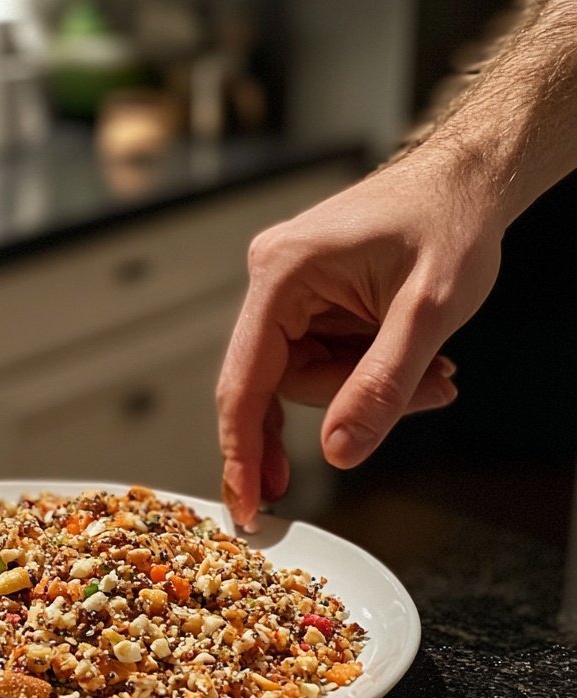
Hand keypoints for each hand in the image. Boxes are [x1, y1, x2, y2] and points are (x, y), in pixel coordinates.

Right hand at [216, 155, 504, 528]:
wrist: (473, 175)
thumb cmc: (452, 218)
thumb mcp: (428, 311)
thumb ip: (381, 385)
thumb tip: (338, 451)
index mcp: (282, 275)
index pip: (244, 382)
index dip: (241, 452)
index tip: (245, 505)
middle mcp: (273, 282)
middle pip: (286, 384)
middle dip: (351, 403)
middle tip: (424, 398)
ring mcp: (290, 292)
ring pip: (311, 378)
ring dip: (371, 388)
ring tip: (437, 372)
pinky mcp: (310, 300)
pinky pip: (326, 360)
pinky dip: (368, 373)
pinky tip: (415, 365)